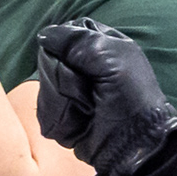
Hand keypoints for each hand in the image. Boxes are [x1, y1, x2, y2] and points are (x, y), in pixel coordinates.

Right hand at [36, 18, 176, 175]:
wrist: (132, 142)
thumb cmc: (131, 96)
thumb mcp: (111, 57)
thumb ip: (76, 40)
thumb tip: (44, 35)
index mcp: (99, 47)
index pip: (67, 33)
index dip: (68, 44)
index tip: (80, 58)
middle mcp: (82, 68)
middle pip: (49, 60)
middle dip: (66, 76)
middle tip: (90, 89)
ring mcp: (69, 93)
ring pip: (45, 86)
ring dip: (66, 100)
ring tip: (88, 109)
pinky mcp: (61, 116)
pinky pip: (45, 112)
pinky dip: (62, 118)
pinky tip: (80, 122)